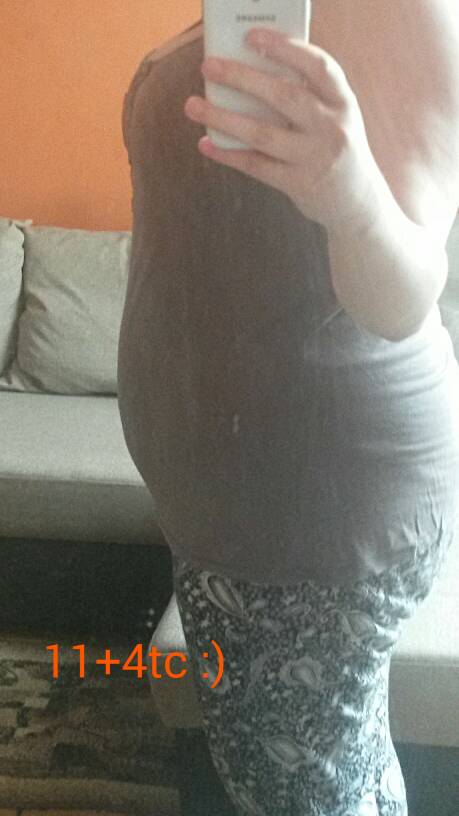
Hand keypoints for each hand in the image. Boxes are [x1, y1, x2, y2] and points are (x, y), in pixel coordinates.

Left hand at [184, 27, 382, 237]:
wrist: (356, 201)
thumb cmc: (334, 146)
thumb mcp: (333, 116)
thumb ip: (306, 95)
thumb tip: (249, 71)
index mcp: (343, 101)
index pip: (318, 66)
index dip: (285, 48)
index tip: (252, 36)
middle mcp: (332, 128)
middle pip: (284, 96)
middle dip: (242, 78)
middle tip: (209, 67)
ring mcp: (315, 158)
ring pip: (262, 134)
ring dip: (223, 118)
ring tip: (193, 105)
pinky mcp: (298, 184)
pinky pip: (256, 165)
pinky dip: (228, 154)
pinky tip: (207, 143)